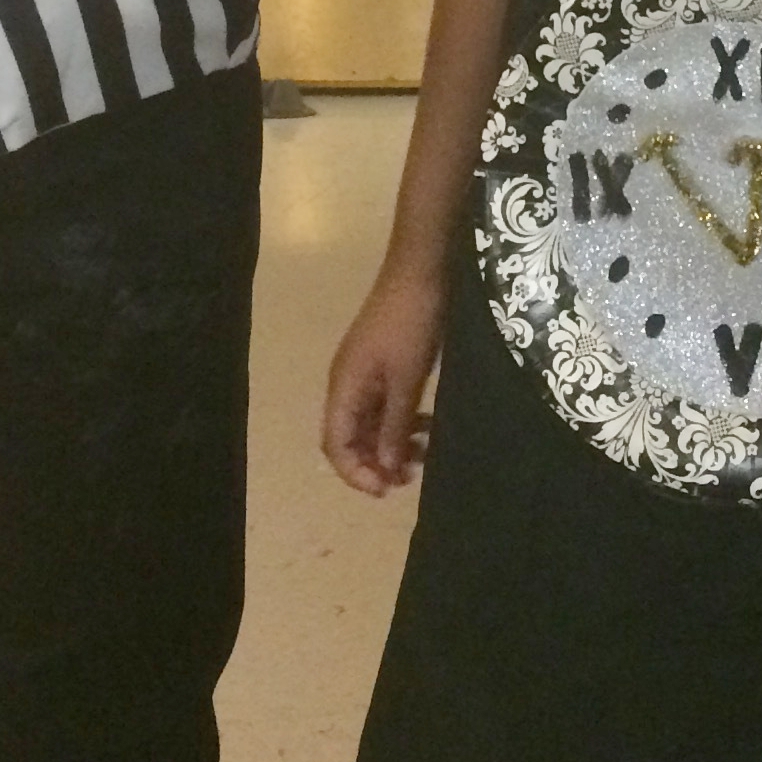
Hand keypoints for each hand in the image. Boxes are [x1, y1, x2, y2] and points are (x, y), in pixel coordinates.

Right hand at [322, 264, 446, 495]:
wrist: (421, 272)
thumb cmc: (411, 324)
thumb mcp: (406, 379)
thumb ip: (393, 425)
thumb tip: (384, 468)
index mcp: (344, 387)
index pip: (335, 444)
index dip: (355, 473)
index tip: (386, 489)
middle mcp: (347, 384)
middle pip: (349, 438)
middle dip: (374, 463)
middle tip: (408, 478)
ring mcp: (365, 374)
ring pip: (370, 425)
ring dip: (391, 445)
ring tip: (422, 458)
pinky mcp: (383, 366)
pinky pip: (385, 407)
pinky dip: (402, 423)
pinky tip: (426, 430)